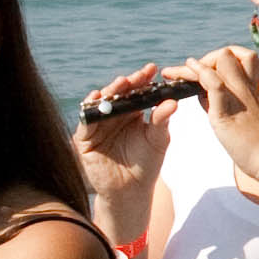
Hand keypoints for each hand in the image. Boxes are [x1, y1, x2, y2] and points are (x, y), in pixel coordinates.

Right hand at [70, 66, 179, 229]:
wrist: (130, 190)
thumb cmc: (147, 163)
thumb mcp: (157, 139)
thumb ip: (162, 121)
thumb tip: (173, 102)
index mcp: (132, 112)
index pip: (136, 91)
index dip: (142, 79)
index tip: (152, 69)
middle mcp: (114, 116)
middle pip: (118, 94)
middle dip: (125, 83)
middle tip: (134, 76)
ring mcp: (98, 126)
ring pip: (101, 104)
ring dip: (109, 93)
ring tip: (120, 84)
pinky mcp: (85, 139)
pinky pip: (86, 122)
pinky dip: (91, 111)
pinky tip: (98, 100)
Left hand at [184, 46, 258, 199]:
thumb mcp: (244, 119)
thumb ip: (227, 105)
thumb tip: (205, 98)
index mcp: (252, 91)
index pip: (242, 61)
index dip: (220, 61)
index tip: (202, 72)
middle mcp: (246, 89)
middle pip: (230, 54)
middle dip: (205, 58)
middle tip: (186, 73)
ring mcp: (238, 97)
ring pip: (222, 61)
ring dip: (194, 64)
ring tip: (174, 73)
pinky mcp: (227, 111)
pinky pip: (214, 83)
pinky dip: (198, 73)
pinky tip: (186, 72)